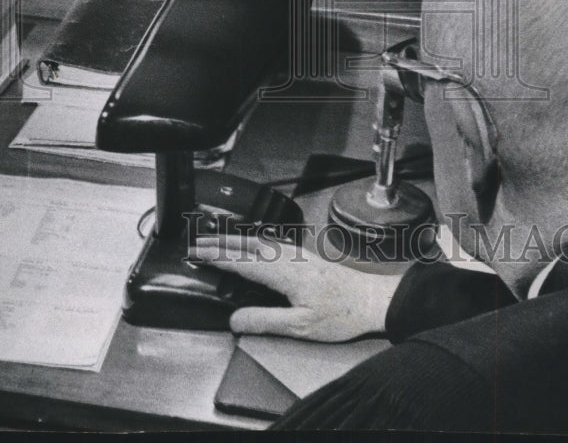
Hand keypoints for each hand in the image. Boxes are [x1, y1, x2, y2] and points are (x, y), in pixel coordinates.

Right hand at [193, 235, 401, 341]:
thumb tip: (235, 320)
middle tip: (197, 243)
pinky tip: (250, 244)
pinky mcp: (304, 256)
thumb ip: (266, 321)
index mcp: (285, 273)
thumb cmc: (340, 315)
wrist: (371, 300)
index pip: (243, 262)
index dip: (218, 258)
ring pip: (259, 242)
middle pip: (248, 246)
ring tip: (215, 241)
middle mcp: (289, 258)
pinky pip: (271, 243)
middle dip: (220, 243)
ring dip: (235, 240)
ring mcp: (297, 254)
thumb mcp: (301, 327)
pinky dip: (251, 241)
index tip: (197, 253)